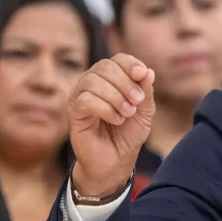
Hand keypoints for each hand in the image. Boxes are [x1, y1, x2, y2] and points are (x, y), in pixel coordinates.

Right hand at [68, 54, 154, 196]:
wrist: (116, 160)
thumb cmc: (129, 133)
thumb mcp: (145, 111)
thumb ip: (146, 91)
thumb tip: (148, 71)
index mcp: (111, 79)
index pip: (117, 59)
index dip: (130, 64)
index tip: (142, 75)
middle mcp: (92, 83)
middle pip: (104, 67)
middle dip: (125, 83)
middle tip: (137, 102)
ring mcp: (80, 96)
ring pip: (93, 82)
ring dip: (116, 97)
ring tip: (128, 114)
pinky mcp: (73, 113)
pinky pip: (85, 100)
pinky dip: (105, 109)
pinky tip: (116, 120)